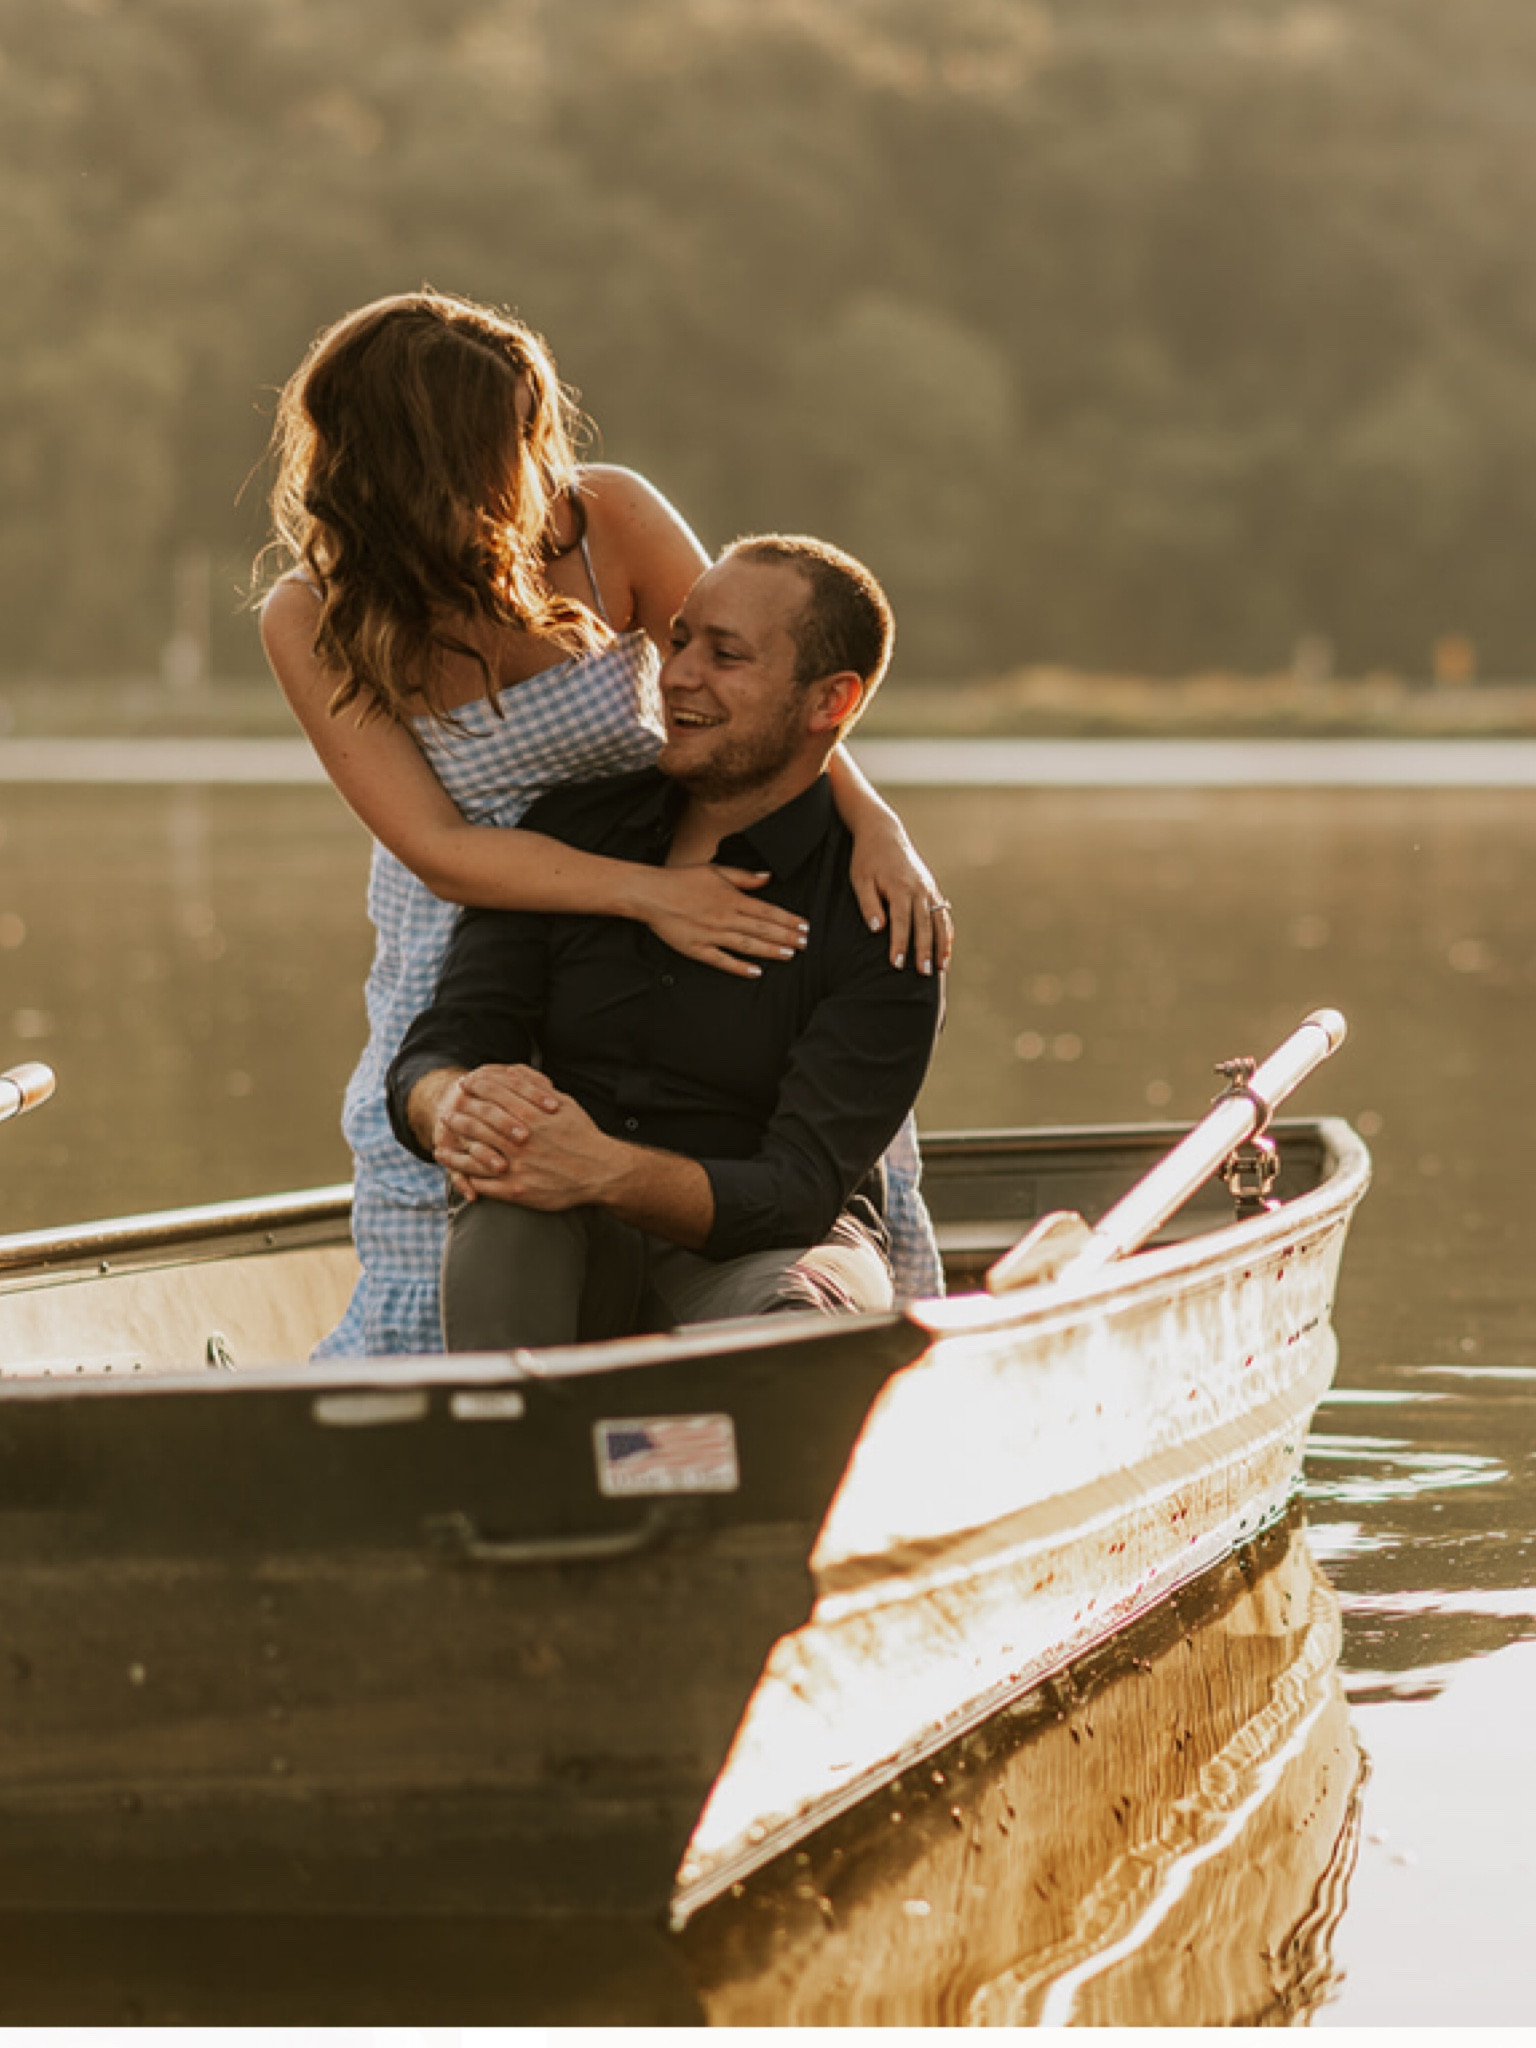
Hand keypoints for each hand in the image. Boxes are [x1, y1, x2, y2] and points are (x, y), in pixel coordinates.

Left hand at [431, 1064, 617, 1208]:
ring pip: (474, 1155)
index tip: (465, 1085)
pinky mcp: (517, 1190)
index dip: (476, 1088)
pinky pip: (484, 1183)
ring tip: (439, 1147)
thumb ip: (536, 1089)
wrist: (600, 1172)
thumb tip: (512, 1073)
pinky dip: (467, 1178)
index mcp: (531, 1116)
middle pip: (478, 1123)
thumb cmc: (582, 1135)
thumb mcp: (565, 1104)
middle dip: (459, 1117)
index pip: (493, 1095)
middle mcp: (519, 1140)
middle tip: (447, 1113)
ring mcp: (516, 1166)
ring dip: (454, 1150)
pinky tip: (458, 1173)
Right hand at [635, 864, 808, 978]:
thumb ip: (744, 877)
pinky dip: (740, 967)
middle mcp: (725, 917)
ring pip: (748, 945)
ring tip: (789, 955)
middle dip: (786, 936)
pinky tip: (756, 972)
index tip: (804, 926)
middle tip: (805, 943)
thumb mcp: (715, 870)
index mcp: (731, 898)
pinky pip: (722, 960)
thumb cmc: (681, 880)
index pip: (767, 911)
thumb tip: (768, 877)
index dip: (788, 919)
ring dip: (770, 950)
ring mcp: (712, 934)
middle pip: (762, 929)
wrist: (650, 893)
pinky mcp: (697, 949)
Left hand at [849, 819, 953, 976]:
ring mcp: (928, 889)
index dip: (900, 944)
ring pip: (938, 921)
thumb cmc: (867, 859)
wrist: (884, 833)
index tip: (897, 964)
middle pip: (924, 925)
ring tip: (941, 968)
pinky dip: (946, 932)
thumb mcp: (860, 879)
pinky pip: (943, 914)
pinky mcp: (932, 888)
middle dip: (924, 951)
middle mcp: (919, 889)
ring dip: (941, 946)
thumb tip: (878, 929)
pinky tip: (946, 949)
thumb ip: (869, 904)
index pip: (901, 922)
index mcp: (900, 887)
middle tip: (924, 973)